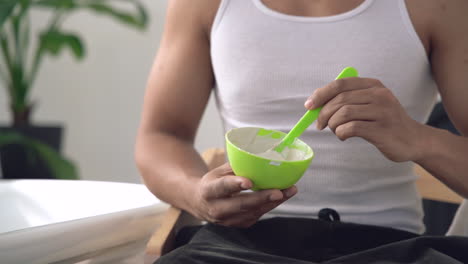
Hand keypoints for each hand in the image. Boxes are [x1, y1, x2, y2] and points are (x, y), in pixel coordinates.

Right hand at [191, 163, 296, 227]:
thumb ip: (236, 168)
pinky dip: (270, 206)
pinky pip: (257, 215)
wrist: (200, 203)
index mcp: (208, 191)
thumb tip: (259, 157)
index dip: (235, 184)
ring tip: (288, 191)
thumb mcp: (218, 172)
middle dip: (262, 198)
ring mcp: (228, 220)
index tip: (249, 182)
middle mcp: (217, 209)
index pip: (222, 188)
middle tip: (278, 192)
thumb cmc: (212, 183)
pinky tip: (282, 196)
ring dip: (272, 202)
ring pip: (253, 212)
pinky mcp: (238, 224)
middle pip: (242, 204)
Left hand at [305, 77, 424, 161]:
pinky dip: (341, 133)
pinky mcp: (382, 129)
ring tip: (336, 131)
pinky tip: (344, 137)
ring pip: (343, 113)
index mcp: (373, 85)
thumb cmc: (384, 123)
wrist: (413, 140)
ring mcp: (382, 111)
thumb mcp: (370, 104)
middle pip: (339, 99)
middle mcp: (379, 95)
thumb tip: (316, 105)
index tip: (309, 106)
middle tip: (320, 125)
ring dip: (333, 125)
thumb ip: (348, 101)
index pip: (340, 84)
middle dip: (323, 113)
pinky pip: (351, 128)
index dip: (321, 94)